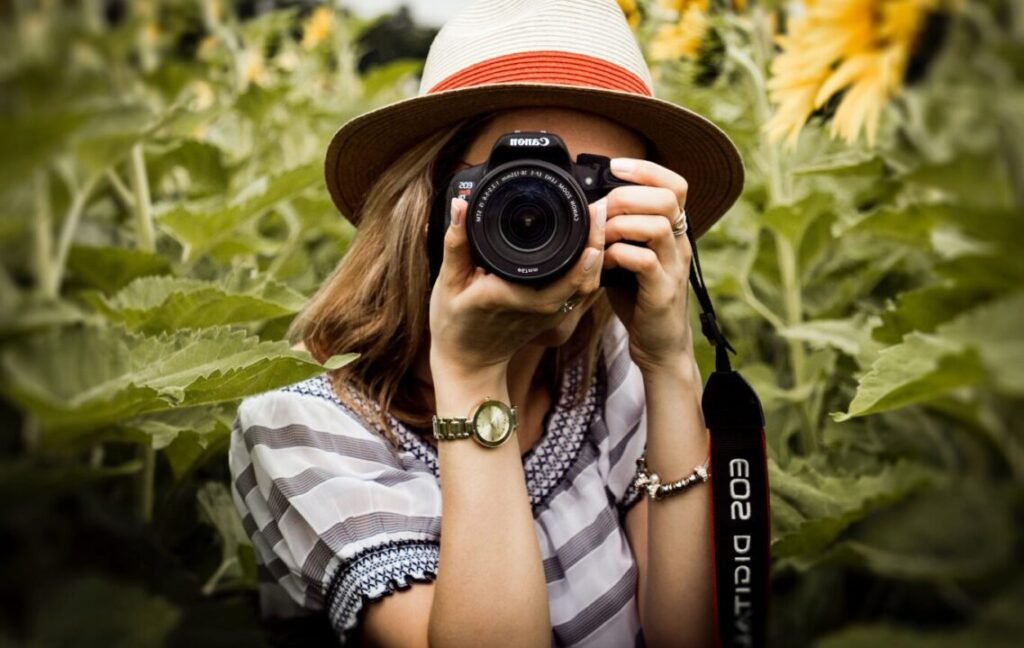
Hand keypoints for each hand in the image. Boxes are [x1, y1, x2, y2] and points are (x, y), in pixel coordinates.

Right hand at [429, 197, 605, 377]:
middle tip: (598, 208)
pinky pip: (581, 291)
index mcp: (515, 297)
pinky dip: (589, 267)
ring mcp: (551, 315)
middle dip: (597, 241)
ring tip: (596, 219)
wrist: (468, 361)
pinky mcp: (554, 316)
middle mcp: (540, 309)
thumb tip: (461, 205)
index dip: (583, 249)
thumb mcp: (449, 281)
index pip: (562, 276)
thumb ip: (456, 243)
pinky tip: (589, 244)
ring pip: (588, 285)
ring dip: (597, 253)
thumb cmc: (454, 323)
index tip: (590, 216)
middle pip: (585, 277)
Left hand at [600, 158, 693, 374]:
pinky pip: (646, 261)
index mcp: (673, 232)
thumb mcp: (629, 256)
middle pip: (668, 198)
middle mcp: (679, 245)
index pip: (675, 185)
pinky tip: (605, 262)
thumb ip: (618, 232)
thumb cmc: (639, 298)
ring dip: (620, 225)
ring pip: (657, 226)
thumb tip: (587, 206)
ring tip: (601, 237)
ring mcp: (674, 268)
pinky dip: (619, 255)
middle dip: (627, 196)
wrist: (658, 345)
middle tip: (601, 210)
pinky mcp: (663, 292)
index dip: (646, 169)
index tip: (615, 166)